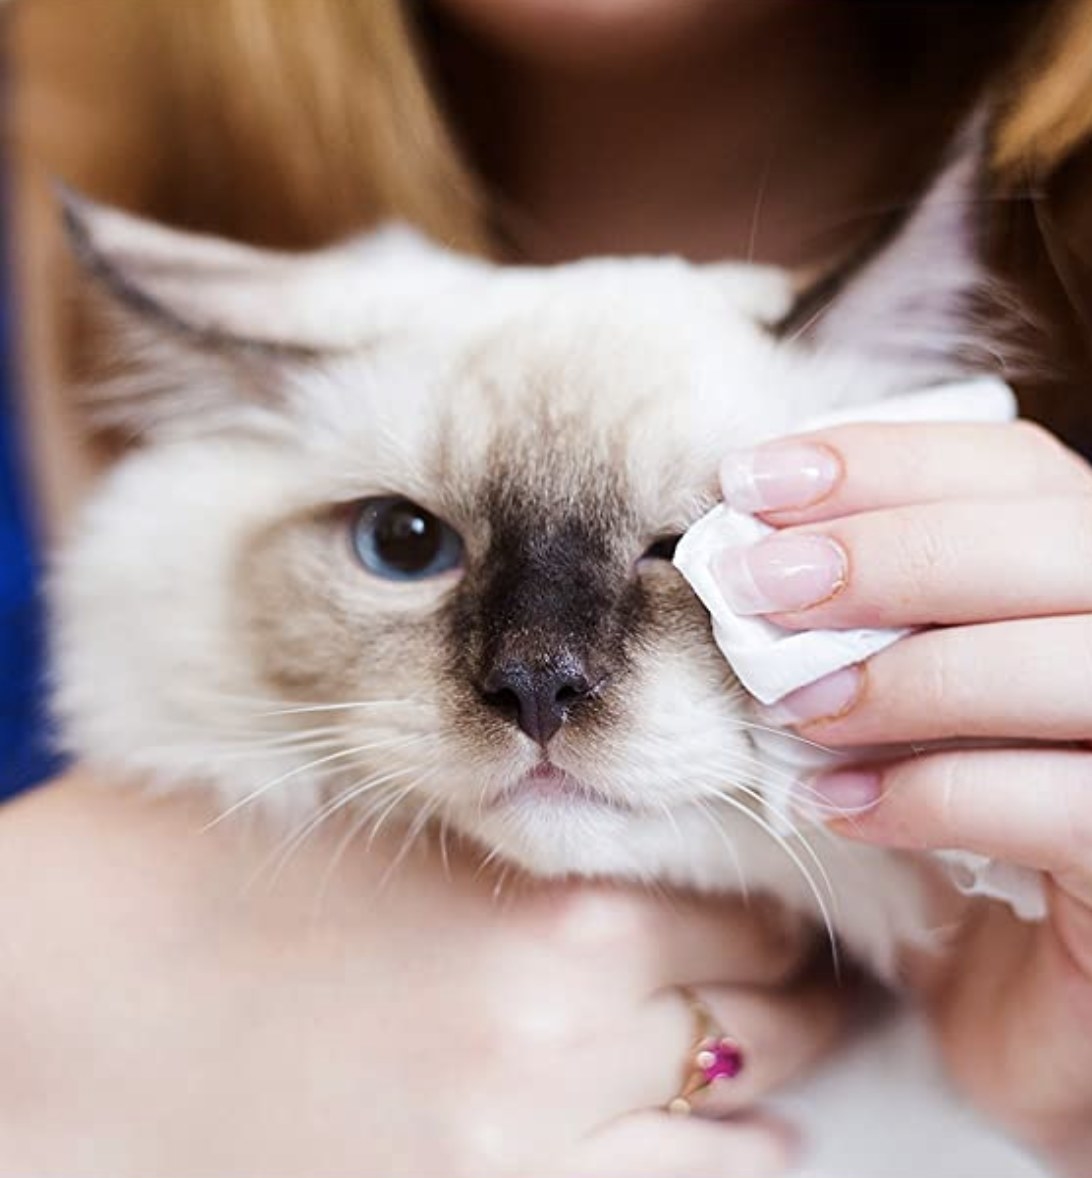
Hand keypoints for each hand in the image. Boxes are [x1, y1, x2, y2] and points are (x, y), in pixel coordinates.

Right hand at [0, 770, 841, 1177]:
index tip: (789, 889)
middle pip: (766, 1008)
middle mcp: (567, 1038)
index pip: (749, 904)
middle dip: (794, 982)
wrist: (74, 1012)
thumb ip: (529, 818)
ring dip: (773, 1079)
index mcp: (552, 907)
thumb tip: (635, 818)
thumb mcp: (394, 817)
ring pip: (741, 1121)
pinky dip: (720, 1165)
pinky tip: (736, 1143)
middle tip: (809, 963)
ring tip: (791, 1049)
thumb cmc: (214, 881)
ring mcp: (532, 1154)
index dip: (778, 894)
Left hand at [715, 419, 1091, 1173]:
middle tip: (754, 587)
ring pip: (1066, 665)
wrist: (1044, 1006)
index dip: (882, 461)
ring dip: (904, 678)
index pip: (1013, 467)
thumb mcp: (918, 703)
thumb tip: (754, 553)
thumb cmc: (969, 829)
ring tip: (793, 710)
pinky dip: (930, 795)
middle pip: (1049, 543)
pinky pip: (1062, 805)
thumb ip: (875, 621)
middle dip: (885, 555)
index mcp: (1091, 574)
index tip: (751, 481)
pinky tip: (837, 805)